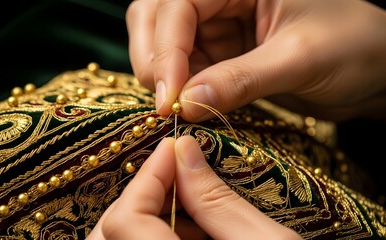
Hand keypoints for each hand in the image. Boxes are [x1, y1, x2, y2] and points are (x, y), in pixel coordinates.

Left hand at [87, 136, 302, 238]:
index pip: (126, 222)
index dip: (146, 178)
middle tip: (177, 174)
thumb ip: (217, 202)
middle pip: (110, 236)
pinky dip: (158, 237)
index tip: (173, 149)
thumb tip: (184, 152)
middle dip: (140, 197)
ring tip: (195, 208)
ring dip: (148, 217)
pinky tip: (194, 234)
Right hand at [126, 0, 385, 121]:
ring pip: (164, 45)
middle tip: (164, 103)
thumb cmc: (353, 46)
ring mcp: (218, 26)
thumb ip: (241, 79)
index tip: (169, 97)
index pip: (179, 4)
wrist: (374, 68)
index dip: (167, 50)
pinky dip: (180, 90)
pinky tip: (189, 108)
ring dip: (163, 77)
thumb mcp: (298, 58)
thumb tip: (187, 104)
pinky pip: (186, 69)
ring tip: (176, 108)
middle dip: (154, 59)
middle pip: (156, 17)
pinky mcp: (221, 53)